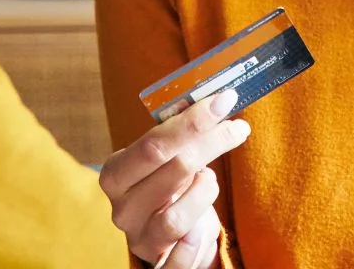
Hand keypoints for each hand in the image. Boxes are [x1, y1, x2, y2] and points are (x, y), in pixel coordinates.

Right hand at [99, 88, 249, 268]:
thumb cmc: (170, 189)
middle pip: (171, 169)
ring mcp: (138, 237)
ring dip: (205, 191)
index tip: (224, 100)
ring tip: (210, 180)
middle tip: (236, 127)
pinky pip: (181, 256)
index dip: (192, 120)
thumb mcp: (167, 160)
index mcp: (117, 172)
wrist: (165, 238)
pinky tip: (206, 226)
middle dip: (210, 143)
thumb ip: (182, 135)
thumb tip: (216, 99)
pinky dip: (198, 239)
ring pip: (176, 215)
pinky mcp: (158, 262)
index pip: (154, 143)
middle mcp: (122, 206)